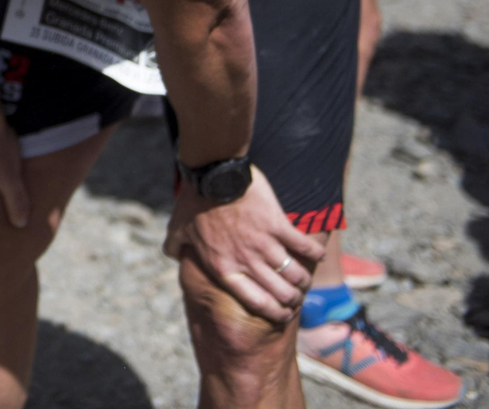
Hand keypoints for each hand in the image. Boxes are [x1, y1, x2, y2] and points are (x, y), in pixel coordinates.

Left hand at [163, 165, 323, 323]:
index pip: (257, 302)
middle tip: (297, 297)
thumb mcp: (177, 227)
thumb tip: (170, 254)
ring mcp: (264, 243)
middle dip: (293, 300)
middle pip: (281, 293)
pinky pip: (304, 246)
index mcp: (223, 267)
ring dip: (304, 280)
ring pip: (295, 274)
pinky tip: (318, 255)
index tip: (283, 314)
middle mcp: (247, 260)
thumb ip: (173, 245)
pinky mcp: (278, 225)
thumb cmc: (193, 201)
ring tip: (305, 280)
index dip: (275, 313)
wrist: (212, 172)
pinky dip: (315, 253)